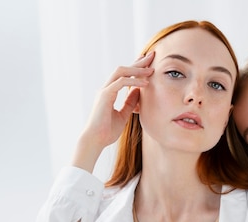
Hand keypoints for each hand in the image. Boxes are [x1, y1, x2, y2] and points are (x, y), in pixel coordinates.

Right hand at [72, 51, 155, 171]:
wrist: (95, 141)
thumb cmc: (107, 131)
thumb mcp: (124, 115)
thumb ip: (130, 102)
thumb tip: (139, 91)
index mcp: (109, 92)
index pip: (124, 75)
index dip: (136, 68)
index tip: (149, 64)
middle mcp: (106, 89)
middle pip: (123, 69)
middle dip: (138, 62)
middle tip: (152, 55)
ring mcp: (104, 91)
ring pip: (121, 72)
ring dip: (137, 69)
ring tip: (151, 69)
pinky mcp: (104, 96)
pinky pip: (121, 83)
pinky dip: (133, 81)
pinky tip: (145, 83)